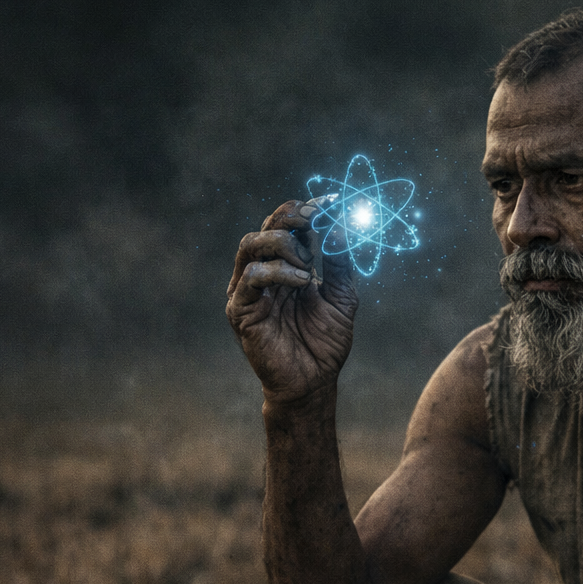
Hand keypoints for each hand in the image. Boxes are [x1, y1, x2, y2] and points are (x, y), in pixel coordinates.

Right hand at [226, 198, 358, 404]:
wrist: (313, 382)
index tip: (332, 202)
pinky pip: (251, 276)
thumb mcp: (341, 297)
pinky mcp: (240, 309)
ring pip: (252, 243)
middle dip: (293, 216)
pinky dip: (279, 271)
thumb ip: (339, 262)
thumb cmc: (325, 343)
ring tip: (308, 264)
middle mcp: (265, 271)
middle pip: (267, 225)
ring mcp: (249, 289)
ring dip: (283, 244)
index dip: (308, 209)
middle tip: (317, 221)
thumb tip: (342, 225)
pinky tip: (303, 282)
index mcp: (288, 265)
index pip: (289, 224)